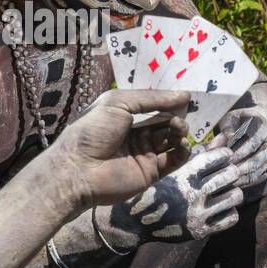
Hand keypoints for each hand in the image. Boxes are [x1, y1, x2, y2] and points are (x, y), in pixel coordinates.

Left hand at [55, 89, 191, 207]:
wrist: (80, 169)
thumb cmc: (94, 130)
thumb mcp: (119, 103)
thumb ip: (152, 99)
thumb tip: (185, 95)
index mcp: (126, 116)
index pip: (154, 107)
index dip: (169, 102)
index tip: (186, 98)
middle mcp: (137, 133)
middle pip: (166, 123)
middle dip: (177, 116)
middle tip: (183, 114)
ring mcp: (145, 153)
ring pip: (172, 140)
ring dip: (180, 131)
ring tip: (177, 127)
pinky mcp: (152, 171)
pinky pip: (174, 160)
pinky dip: (182, 150)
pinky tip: (181, 142)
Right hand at [101, 146, 242, 246]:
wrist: (134, 222)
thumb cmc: (155, 190)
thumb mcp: (172, 168)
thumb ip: (201, 154)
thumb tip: (224, 137)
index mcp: (184, 175)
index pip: (217, 157)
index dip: (225, 155)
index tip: (226, 156)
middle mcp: (192, 193)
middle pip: (230, 175)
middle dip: (232, 172)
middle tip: (229, 173)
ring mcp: (197, 214)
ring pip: (234, 196)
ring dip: (234, 192)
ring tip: (227, 191)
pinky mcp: (200, 230)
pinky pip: (230, 218)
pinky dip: (230, 211)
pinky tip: (223, 207)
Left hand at [207, 105, 266, 200]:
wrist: (259, 124)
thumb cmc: (241, 121)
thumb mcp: (233, 118)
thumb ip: (227, 127)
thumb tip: (227, 138)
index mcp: (264, 129)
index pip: (254, 142)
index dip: (242, 151)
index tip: (229, 158)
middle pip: (259, 159)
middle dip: (243, 167)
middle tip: (228, 173)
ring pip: (260, 171)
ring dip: (244, 177)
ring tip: (229, 180)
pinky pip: (260, 177)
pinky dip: (248, 182)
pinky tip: (235, 183)